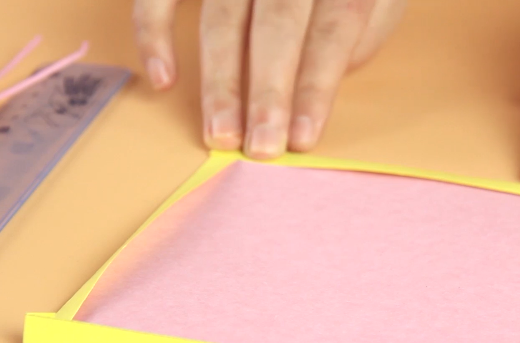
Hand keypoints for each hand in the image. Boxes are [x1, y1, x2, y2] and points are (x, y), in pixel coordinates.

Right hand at [133, 0, 405, 158]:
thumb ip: (363, 30)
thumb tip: (324, 80)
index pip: (333, 28)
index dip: (317, 85)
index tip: (302, 138)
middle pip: (276, 24)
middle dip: (267, 92)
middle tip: (260, 148)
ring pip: (221, 16)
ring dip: (219, 81)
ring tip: (220, 134)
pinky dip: (155, 32)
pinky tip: (164, 81)